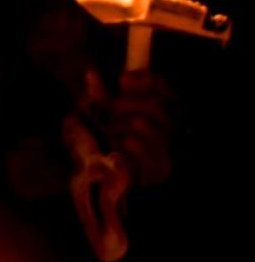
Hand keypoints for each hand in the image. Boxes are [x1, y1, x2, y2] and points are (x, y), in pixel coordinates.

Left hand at [107, 71, 173, 186]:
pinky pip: (136, 143)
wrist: (100, 187)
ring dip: (117, 126)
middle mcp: (171, 131)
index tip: (123, 79)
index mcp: (161, 115)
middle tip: (106, 110)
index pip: (164, 90)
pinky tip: (116, 151)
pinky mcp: (160, 169)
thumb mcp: (96, 119)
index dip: (147, 80)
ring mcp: (169, 150)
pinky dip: (119, 143)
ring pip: (142, 123)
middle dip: (124, 104)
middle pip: (154, 104)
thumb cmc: (102, 149)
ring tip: (109, 136)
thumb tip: (90, 74)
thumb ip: (97, 98)